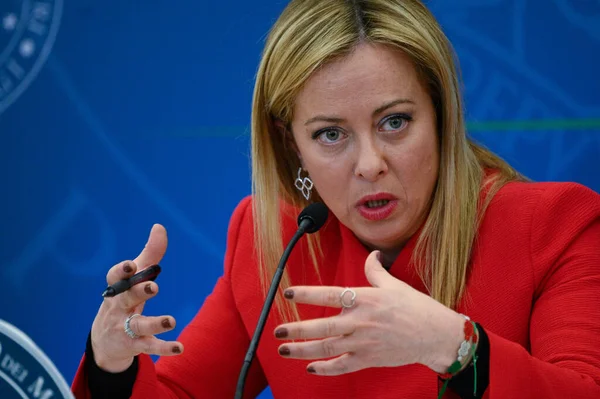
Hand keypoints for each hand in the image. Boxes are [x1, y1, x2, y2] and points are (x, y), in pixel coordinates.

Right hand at [91, 224, 183, 372]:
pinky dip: (163, 348)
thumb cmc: (125, 298)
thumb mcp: (136, 277)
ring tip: (171, 321)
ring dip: (154, 323)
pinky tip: (179, 348)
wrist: (105, 340)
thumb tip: (159, 226)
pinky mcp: (134, 345)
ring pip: (138, 325)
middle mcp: (119, 307)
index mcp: (118, 287)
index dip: (122, 271)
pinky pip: (149, 346)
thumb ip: (150, 254)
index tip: (130, 264)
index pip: (115, 277)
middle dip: (139, 291)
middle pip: (127, 298)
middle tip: (154, 287)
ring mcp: (125, 327)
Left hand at [273, 251, 464, 375]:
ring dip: (304, 350)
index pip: (330, 294)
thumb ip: (376, 271)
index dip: (307, 293)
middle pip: (323, 326)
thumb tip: (371, 255)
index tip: (288, 293)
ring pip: (328, 348)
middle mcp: (361, 321)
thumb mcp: (395, 285)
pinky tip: (311, 368)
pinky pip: (343, 366)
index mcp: (365, 299)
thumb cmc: (416, 308)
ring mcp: (364, 342)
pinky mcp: (369, 359)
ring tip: (284, 350)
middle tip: (278, 331)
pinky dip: (326, 369)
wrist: (436, 335)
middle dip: (297, 329)